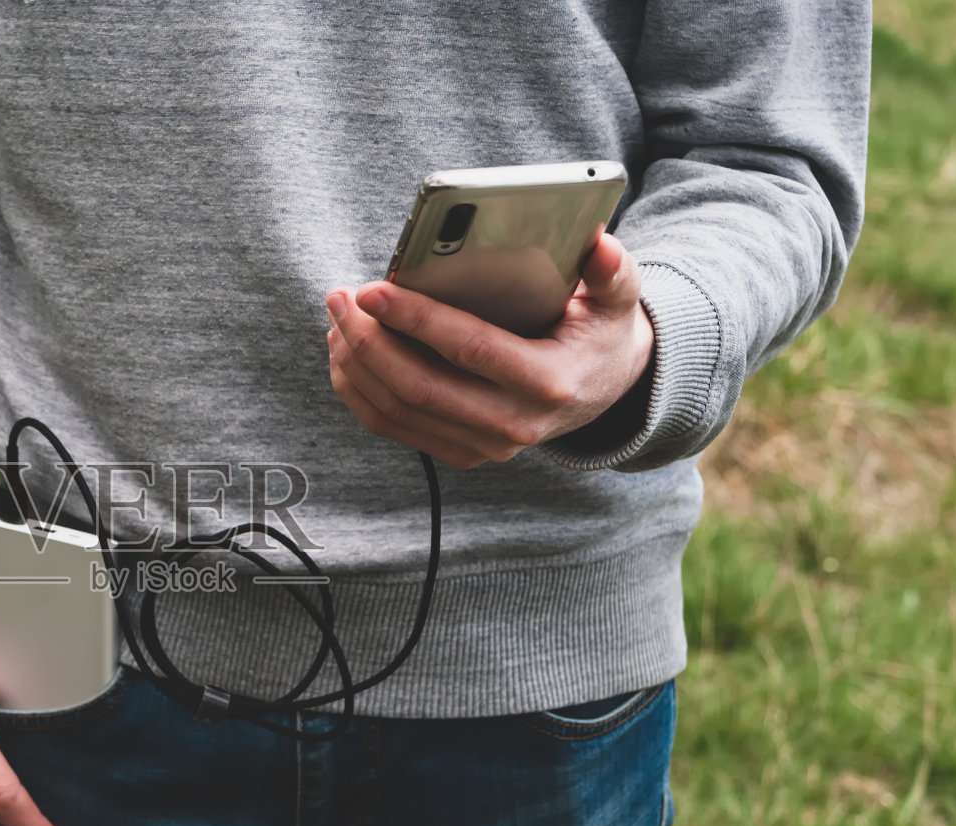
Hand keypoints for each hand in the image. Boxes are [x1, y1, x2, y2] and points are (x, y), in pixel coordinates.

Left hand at [326, 233, 654, 468]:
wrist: (603, 391)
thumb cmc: (599, 333)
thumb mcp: (616, 300)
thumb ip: (612, 272)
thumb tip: (600, 243)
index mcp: (548, 382)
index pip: (469, 349)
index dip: (416, 319)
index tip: (372, 291)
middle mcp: (513, 423)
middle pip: (419, 387)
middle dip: (369, 341)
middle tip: (341, 298)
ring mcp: (484, 445)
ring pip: (398, 412)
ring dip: (356, 365)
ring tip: (338, 319)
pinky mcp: (462, 452)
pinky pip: (395, 428)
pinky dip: (360, 392)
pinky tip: (346, 353)